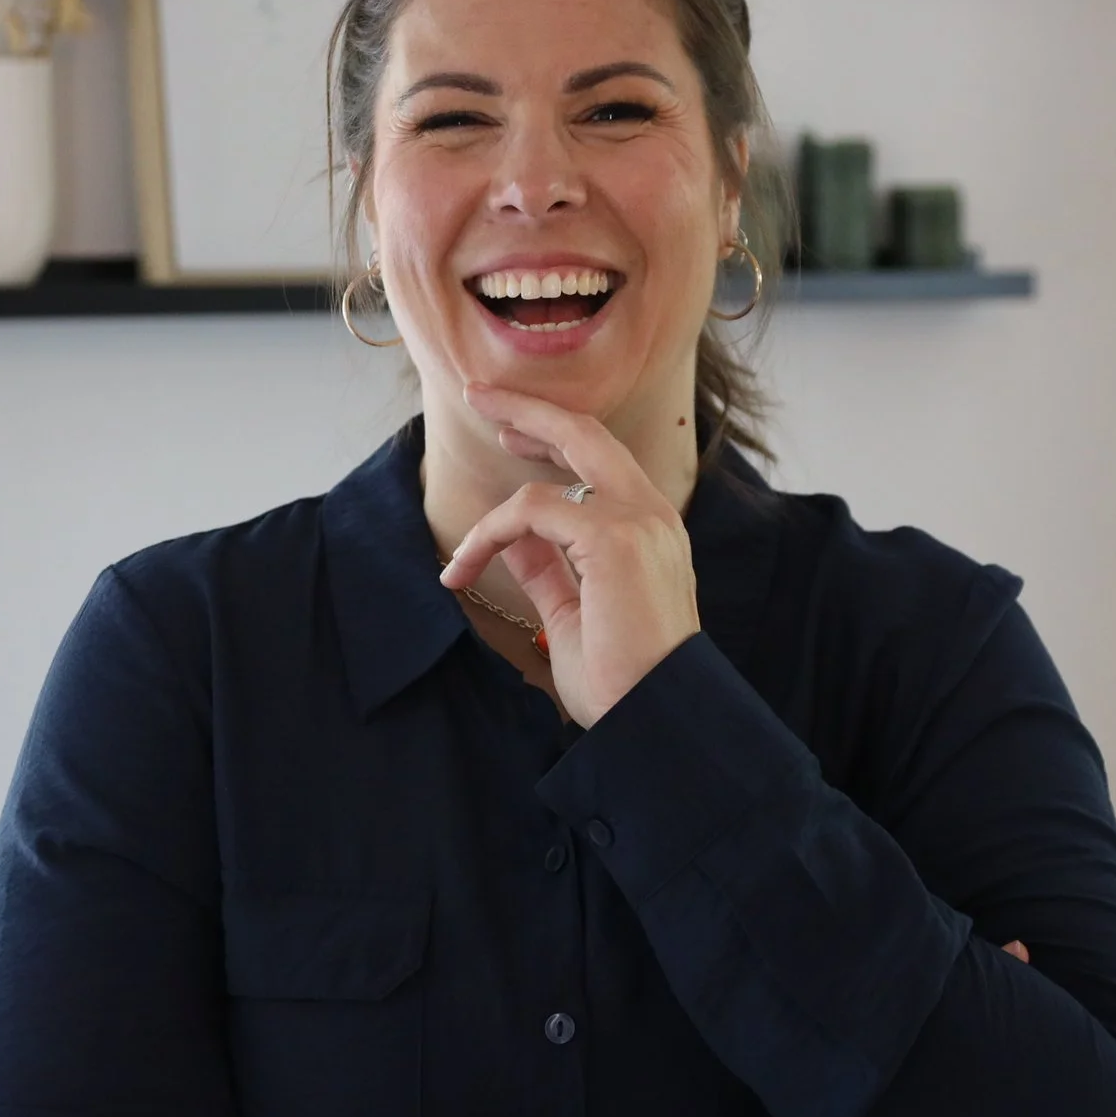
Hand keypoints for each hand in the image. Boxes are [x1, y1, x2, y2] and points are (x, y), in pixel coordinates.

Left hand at [440, 383, 701, 724]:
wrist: (656, 721)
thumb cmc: (625, 683)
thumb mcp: (575, 617)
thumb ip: (550, 572)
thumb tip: (515, 543)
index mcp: (650, 531)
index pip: (598, 461)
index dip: (551, 439)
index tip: (510, 437)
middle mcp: (651, 514)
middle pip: (585, 433)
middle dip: (528, 410)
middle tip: (479, 396)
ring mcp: (638, 520)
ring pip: (556, 470)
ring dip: (495, 508)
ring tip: (459, 550)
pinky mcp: (614, 537)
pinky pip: (533, 509)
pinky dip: (491, 533)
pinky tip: (465, 567)